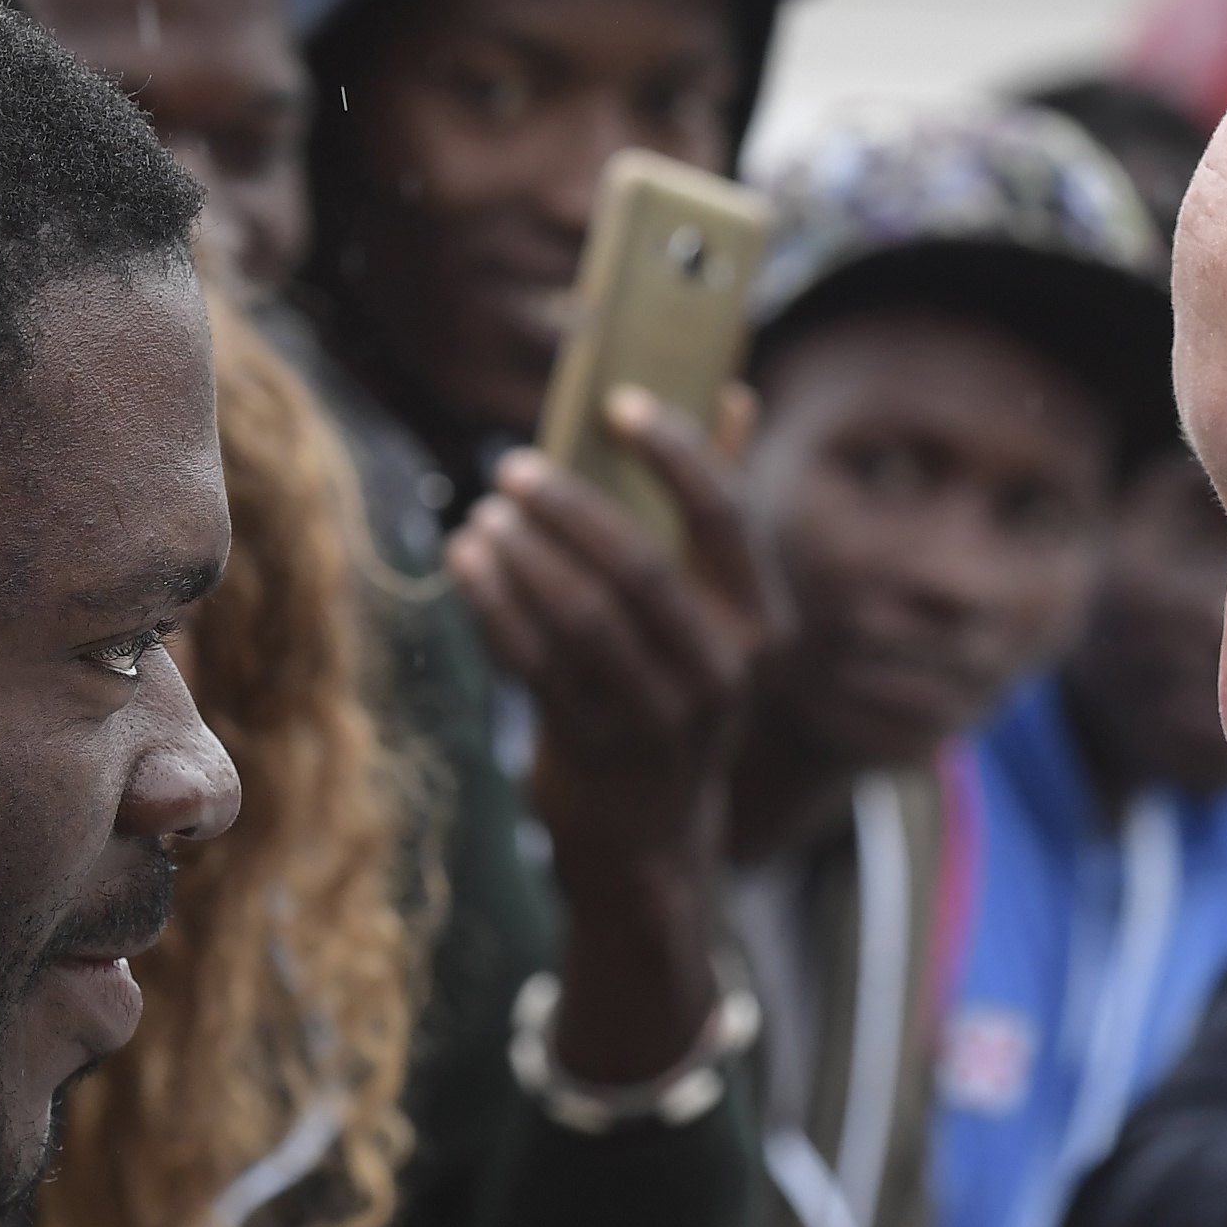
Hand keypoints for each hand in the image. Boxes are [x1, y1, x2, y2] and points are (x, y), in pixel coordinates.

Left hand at [447, 388, 779, 1082]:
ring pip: (581, 615)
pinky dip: (493, 603)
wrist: (652, 836)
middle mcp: (724, 670)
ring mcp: (660, 717)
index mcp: (762, 620)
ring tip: (482, 514)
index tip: (615, 402)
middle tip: (514, 466)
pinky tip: (465, 559)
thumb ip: (719, 507)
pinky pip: (534, 662)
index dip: (673, 451)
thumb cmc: (676, 691)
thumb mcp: (717, 613)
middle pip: (641, 566)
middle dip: (570, 508)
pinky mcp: (594, 749)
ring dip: (522, 555)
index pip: (725, 515)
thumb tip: (733, 389)